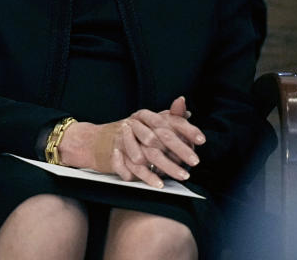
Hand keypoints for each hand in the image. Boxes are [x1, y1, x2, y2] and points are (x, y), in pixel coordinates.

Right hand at [57, 97, 205, 188]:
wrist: (94, 141)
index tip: (202, 139)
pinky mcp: (115, 155)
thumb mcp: (147, 121)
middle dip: (179, 151)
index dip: (186, 129)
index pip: (168, 120)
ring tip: (181, 177)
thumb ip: (168, 116)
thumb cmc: (128, 132)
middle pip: (159, 138)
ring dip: (166, 168)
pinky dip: (146, 177)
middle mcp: (133, 125)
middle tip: (195, 162)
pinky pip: (133, 168)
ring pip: (147, 154)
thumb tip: (187, 110)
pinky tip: (159, 184)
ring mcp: (123, 140)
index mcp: (143, 115)